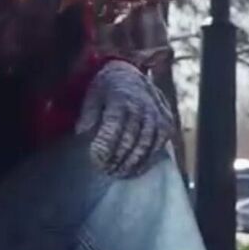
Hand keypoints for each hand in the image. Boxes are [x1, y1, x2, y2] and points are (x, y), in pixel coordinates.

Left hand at [75, 60, 174, 176]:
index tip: (96, 161)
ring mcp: (157, 116)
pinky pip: (158, 146)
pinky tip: (134, 170)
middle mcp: (142, 107)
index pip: (113, 128)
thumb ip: (88, 114)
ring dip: (131, 163)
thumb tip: (82, 132)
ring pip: (145, 146)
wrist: (132, 75)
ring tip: (117, 173)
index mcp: (121, 99)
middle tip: (105, 170)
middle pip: (130, 140)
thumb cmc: (107, 90)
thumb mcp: (92, 96)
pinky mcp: (167, 123)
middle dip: (116, 159)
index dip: (105, 147)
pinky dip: (146, 161)